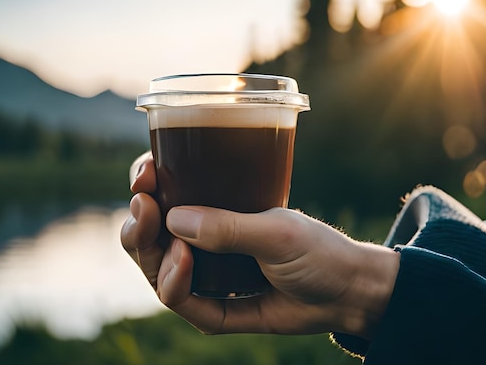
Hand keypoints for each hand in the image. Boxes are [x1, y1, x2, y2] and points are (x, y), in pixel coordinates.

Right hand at [121, 152, 399, 338]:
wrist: (347, 293)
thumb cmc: (316, 249)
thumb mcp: (277, 231)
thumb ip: (229, 227)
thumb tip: (174, 218)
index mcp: (213, 212)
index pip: (165, 195)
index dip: (146, 184)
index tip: (145, 174)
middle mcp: (203, 244)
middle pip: (149, 238)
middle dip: (138, 225)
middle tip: (144, 209)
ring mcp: (207, 278)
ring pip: (157, 271)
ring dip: (153, 257)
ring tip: (174, 247)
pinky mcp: (215, 310)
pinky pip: (185, 305)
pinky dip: (177, 287)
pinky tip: (184, 267)